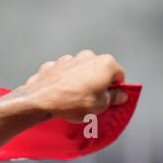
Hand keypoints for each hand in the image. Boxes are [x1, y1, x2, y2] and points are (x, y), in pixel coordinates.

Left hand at [13, 50, 127, 122]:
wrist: (40, 100)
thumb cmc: (73, 102)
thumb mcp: (100, 106)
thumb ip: (114, 98)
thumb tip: (121, 95)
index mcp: (105, 63)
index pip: (119, 76)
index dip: (116, 90)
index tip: (112, 100)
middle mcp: (88, 56)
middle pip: (99, 72)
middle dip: (97, 85)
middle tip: (93, 103)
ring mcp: (69, 59)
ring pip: (80, 72)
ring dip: (80, 83)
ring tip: (74, 101)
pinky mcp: (53, 65)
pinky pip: (63, 75)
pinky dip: (63, 83)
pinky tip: (60, 96)